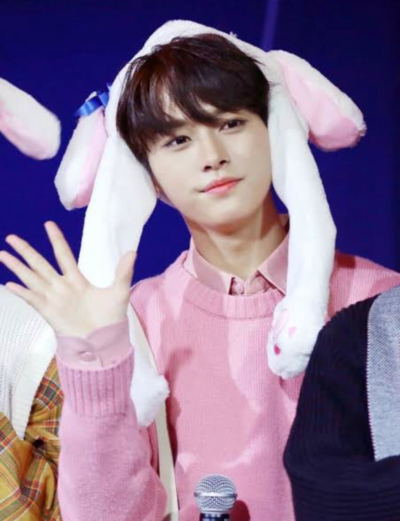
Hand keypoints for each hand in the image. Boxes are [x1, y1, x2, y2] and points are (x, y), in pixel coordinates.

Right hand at [0, 221, 135, 337]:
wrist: (105, 340)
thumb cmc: (112, 317)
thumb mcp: (120, 291)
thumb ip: (123, 272)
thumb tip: (132, 252)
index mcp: (77, 279)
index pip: (63, 254)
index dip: (56, 240)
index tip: (48, 224)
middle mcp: (62, 287)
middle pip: (40, 264)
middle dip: (26, 250)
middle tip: (10, 237)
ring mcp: (54, 299)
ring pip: (31, 278)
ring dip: (17, 267)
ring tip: (2, 254)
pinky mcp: (50, 312)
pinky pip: (33, 299)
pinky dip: (21, 292)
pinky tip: (10, 284)